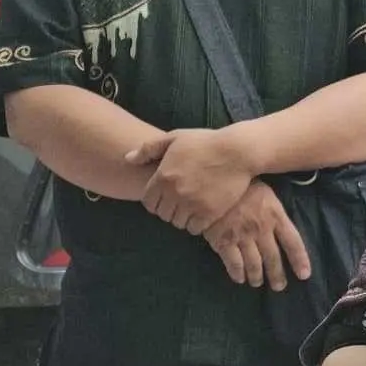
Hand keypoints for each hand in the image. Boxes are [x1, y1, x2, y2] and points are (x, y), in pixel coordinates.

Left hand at [141, 126, 260, 232]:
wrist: (237, 151)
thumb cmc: (205, 141)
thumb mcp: (175, 137)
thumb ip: (149, 149)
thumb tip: (127, 158)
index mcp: (163, 176)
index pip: (148, 202)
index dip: (155, 202)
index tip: (164, 198)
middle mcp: (174, 192)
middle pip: (163, 214)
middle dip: (168, 210)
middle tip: (179, 203)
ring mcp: (192, 204)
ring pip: (178, 223)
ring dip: (182, 218)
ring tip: (191, 208)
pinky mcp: (209, 213)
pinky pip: (195, 228)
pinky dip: (196, 224)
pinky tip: (202, 213)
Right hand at [202, 183, 311, 291]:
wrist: (214, 180)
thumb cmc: (242, 183)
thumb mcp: (265, 192)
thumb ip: (273, 212)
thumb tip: (280, 229)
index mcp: (275, 215)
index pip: (293, 242)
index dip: (299, 260)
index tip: (304, 275)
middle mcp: (262, 229)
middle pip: (273, 258)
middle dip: (277, 275)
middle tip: (279, 286)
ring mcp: (243, 237)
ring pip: (254, 263)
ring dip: (257, 276)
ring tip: (257, 282)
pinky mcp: (224, 241)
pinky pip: (233, 263)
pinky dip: (237, 273)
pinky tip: (239, 279)